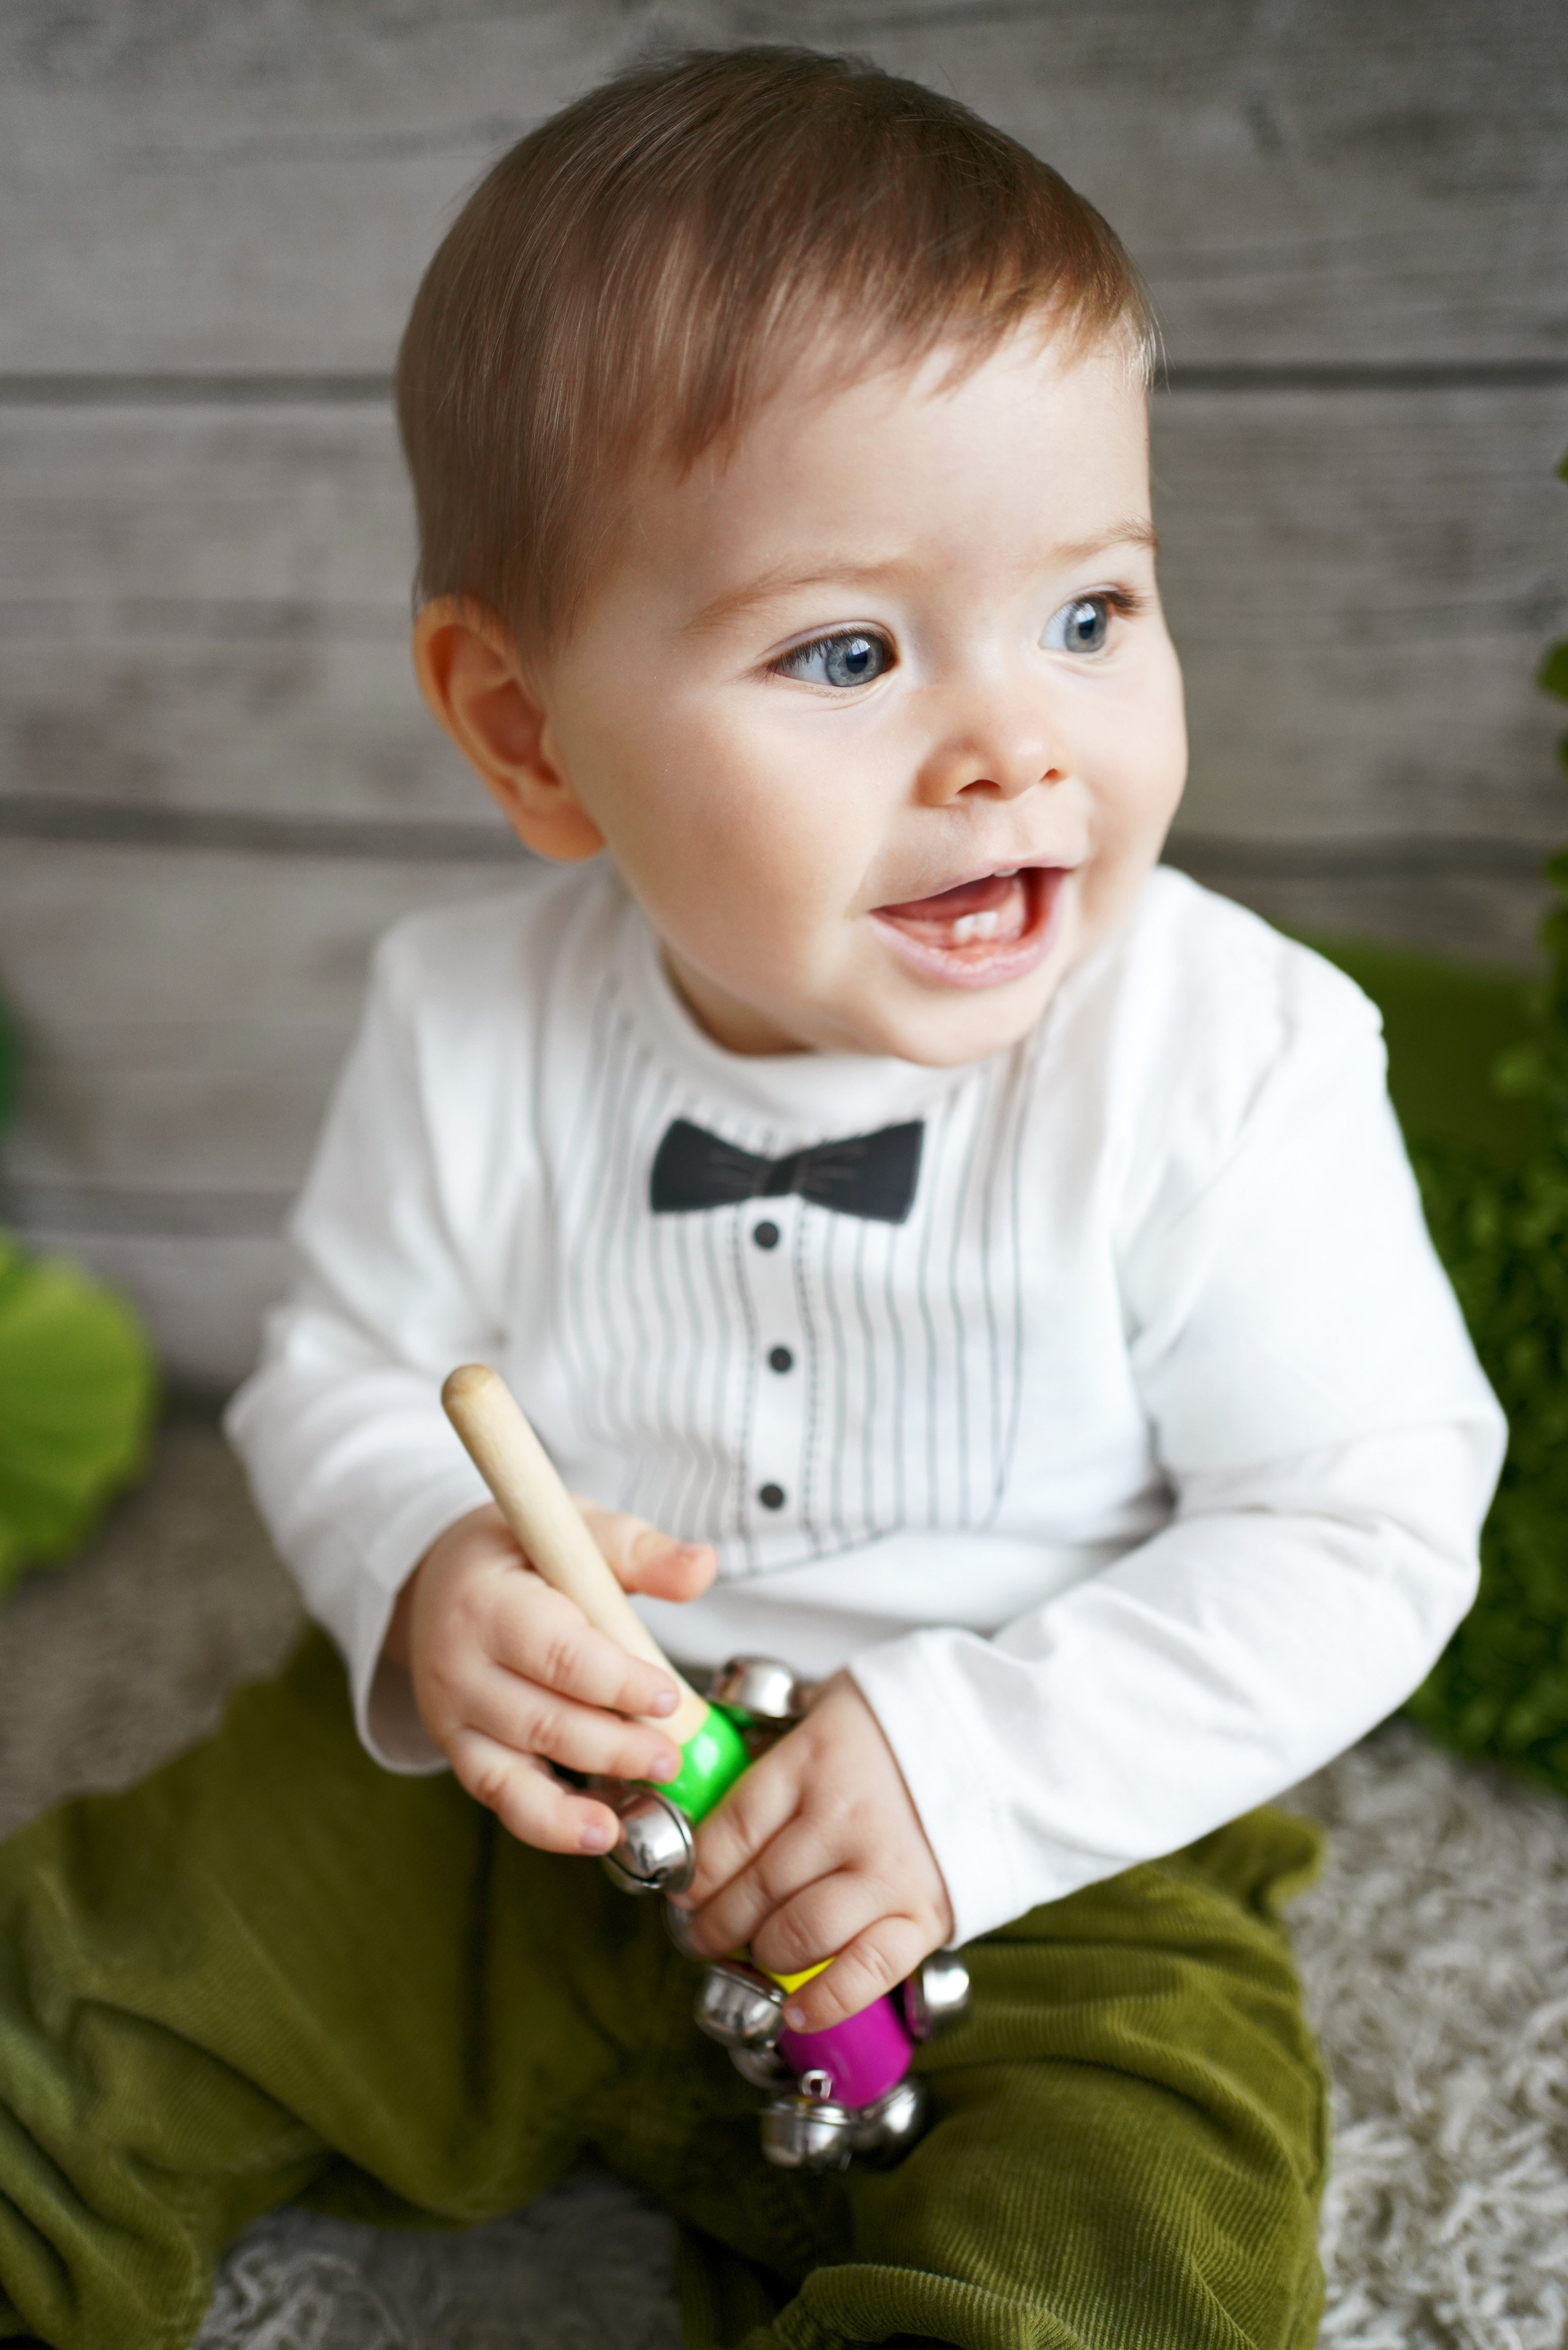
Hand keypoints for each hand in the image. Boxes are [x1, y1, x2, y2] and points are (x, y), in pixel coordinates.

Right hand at [386, 1500, 714, 1854]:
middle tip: (673, 1755)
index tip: (668, 1696)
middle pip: (542, 1718)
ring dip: (590, 1784)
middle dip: (614, 1744)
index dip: (616, 1682)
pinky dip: (550, 1823)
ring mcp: (452, 1715)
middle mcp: (457, 1664)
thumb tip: (702, 1566)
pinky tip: (598, 1832)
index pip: (555, 1652)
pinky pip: (502, 1797)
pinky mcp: (459, 1750)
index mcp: (488, 1600)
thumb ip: (640, 1552)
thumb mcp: (577, 1530)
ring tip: (651, 1792)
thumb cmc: (523, 1551)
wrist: (443, 1577)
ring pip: (520, 1766)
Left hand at [675, 1673, 953, 2031]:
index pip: (731, 1829)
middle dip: (717, 1921)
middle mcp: (843, 1817)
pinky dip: (827, 1999)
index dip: (697, 1870)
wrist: (1007, 1737)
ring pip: (800, 1932)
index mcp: (814, 1760)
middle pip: (757, 1886)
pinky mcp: (926, 1912)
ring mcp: (886, 1869)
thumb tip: (721, 1783)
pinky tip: (796, 2008)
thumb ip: (784, 1748)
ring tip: (745, 1958)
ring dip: (760, 1955)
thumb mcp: (834, 1706)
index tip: (685, 1888)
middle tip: (703, 1932)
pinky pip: (866, 1971)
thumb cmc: (908, 1723)